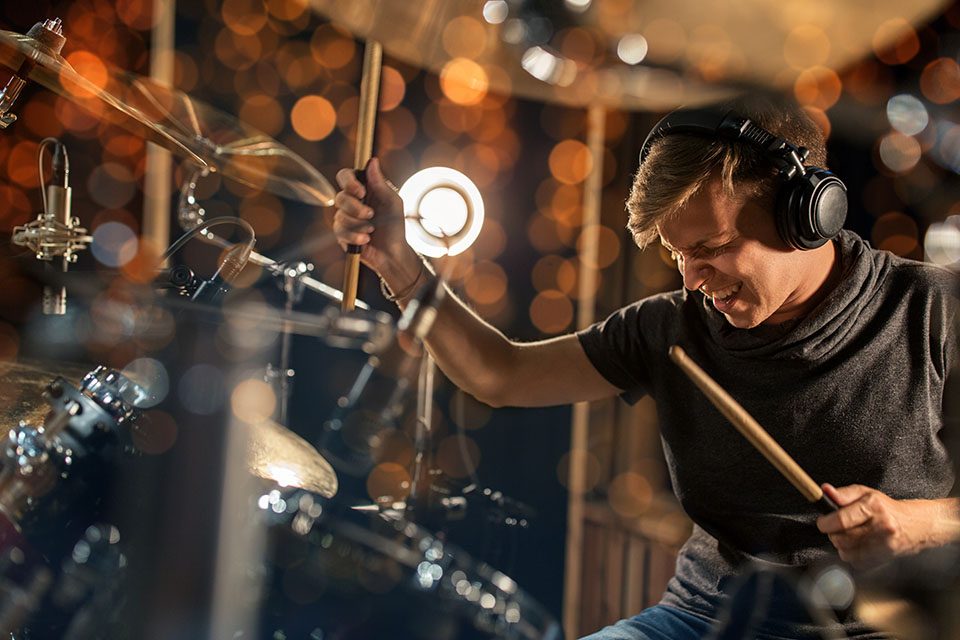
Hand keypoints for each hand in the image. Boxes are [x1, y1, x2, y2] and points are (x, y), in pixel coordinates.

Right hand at [333, 157, 415, 277]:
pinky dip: (355, 236)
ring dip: (359, 225)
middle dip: (356, 208)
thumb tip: (372, 161)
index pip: (345, 176)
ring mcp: (345, 218)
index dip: (349, 181)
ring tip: (372, 230)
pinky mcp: (342, 234)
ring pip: (339, 216)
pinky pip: (340, 232)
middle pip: (340, 196)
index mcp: (363, 190)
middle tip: (371, 215)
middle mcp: (351, 202)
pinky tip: (366, 240)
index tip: (361, 192)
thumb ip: (380, 184)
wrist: (393, 253)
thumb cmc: (395, 226)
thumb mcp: (392, 202)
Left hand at [816, 483, 944, 567]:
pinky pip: (856, 562)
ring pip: (846, 552)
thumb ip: (843, 494)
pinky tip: (859, 545)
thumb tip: (825, 491)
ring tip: (849, 535)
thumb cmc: (887, 508)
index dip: (825, 523)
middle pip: (841, 538)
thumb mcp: (866, 493)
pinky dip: (852, 555)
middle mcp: (881, 527)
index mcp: (874, 507)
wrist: (917, 526)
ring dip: (842, 545)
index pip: (841, 520)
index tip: (822, 522)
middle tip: (837, 528)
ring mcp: (884, 545)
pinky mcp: (884, 559)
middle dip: (833, 533)